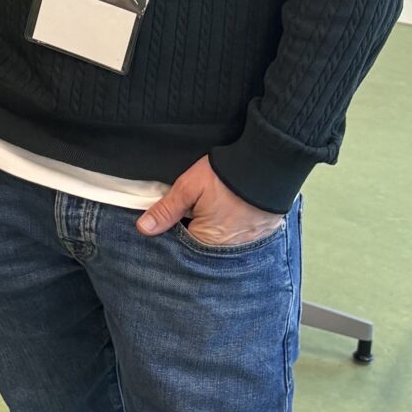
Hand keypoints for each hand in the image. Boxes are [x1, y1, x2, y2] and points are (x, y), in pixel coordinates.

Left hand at [136, 155, 283, 247]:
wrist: (268, 163)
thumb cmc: (226, 175)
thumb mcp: (189, 187)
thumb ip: (166, 210)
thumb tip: (143, 229)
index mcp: (206, 241)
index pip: (182, 243)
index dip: (177, 227)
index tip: (180, 213)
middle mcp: (228, 248)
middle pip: (203, 242)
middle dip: (198, 227)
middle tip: (202, 206)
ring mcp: (248, 241)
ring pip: (223, 239)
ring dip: (218, 227)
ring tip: (219, 206)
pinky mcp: (263, 232)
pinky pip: (243, 235)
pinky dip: (237, 225)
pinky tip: (234, 210)